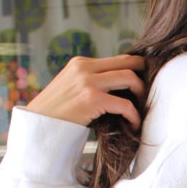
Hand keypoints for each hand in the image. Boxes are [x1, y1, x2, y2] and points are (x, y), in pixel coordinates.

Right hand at [27, 54, 146, 128]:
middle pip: (129, 62)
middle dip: (144, 77)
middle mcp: (84, 67)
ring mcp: (88, 82)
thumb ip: (91, 81)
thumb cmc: (57, 114)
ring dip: (142, 94)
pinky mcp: (92, 99)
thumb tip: (121, 86)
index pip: (119, 58)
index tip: (146, 82)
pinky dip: (134, 115)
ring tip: (142, 109)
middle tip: (149, 95)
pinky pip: (125, 104)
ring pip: (130, 78)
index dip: (137, 69)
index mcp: (81, 63)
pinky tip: (134, 124)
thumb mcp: (72, 88)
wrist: (37, 128)